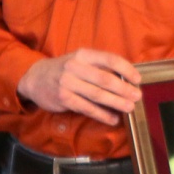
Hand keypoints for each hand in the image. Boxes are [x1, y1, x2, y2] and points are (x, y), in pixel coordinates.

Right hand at [16, 48, 141, 124]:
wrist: (35, 78)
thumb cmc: (65, 69)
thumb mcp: (80, 60)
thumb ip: (100, 66)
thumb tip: (127, 78)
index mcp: (84, 55)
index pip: (110, 59)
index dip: (126, 69)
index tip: (138, 79)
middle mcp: (75, 67)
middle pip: (105, 79)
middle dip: (124, 89)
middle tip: (137, 96)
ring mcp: (68, 84)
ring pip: (97, 95)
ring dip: (116, 103)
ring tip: (129, 108)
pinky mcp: (63, 99)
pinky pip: (87, 108)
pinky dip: (101, 115)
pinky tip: (112, 119)